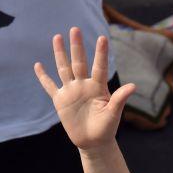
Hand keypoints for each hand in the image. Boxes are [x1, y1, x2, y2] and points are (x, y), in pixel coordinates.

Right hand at [34, 28, 135, 150]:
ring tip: (57, 37)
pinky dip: (43, 77)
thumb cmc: (106, 128)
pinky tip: (38, 65)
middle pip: (78, 62)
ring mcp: (71, 91)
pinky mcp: (61, 100)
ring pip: (64, 69)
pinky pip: (50, 86)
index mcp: (98, 87)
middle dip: (76, 46)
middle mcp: (84, 85)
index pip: (99, 67)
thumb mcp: (114, 114)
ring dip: (60, 54)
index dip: (101, 53)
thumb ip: (120, 99)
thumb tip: (134, 86)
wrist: (93, 142)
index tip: (102, 38)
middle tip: (75, 29)